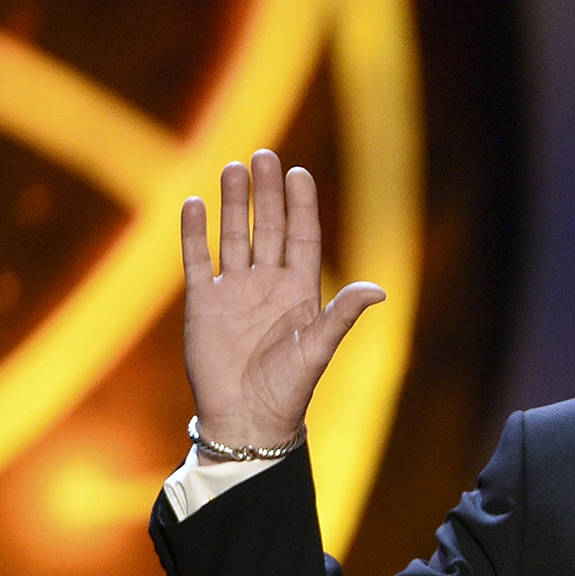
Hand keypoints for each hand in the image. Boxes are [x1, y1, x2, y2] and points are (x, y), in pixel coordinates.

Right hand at [181, 149, 384, 461]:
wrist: (247, 419)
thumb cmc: (289, 389)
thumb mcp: (319, 348)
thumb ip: (343, 314)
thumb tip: (379, 290)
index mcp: (300, 291)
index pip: (301, 237)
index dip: (301, 205)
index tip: (299, 173)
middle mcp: (268, 284)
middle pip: (267, 227)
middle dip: (265, 193)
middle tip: (263, 155)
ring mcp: (234, 291)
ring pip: (233, 237)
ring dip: (232, 204)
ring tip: (232, 168)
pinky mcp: (203, 304)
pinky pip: (197, 261)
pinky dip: (194, 234)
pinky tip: (194, 204)